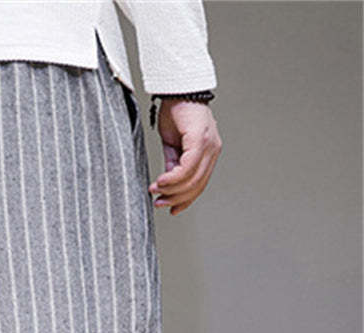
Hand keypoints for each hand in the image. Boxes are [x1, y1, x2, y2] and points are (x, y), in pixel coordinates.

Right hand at [148, 100, 221, 215]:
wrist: (176, 87)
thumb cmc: (176, 110)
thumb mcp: (172, 143)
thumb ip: (173, 162)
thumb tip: (168, 180)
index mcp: (208, 151)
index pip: (200, 183)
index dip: (185, 199)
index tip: (171, 208)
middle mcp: (212, 149)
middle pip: (197, 185)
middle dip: (177, 198)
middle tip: (160, 203)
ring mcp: (209, 144)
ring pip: (193, 179)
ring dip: (172, 190)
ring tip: (156, 191)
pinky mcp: (200, 140)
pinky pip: (187, 168)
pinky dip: (173, 178)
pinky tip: (161, 181)